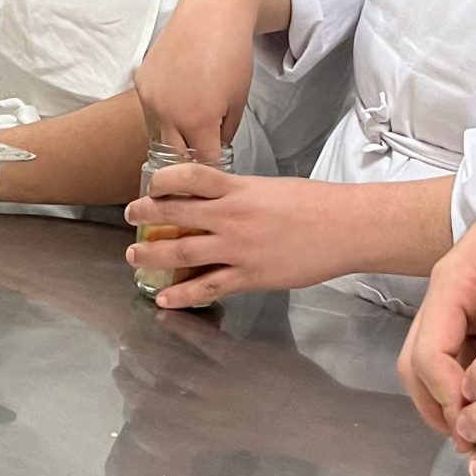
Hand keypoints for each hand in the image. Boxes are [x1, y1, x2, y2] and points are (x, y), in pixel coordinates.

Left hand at [124, 166, 352, 308]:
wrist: (345, 228)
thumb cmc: (314, 204)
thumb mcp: (270, 187)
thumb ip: (240, 193)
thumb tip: (216, 197)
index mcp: (239, 189)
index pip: (189, 177)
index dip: (162, 180)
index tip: (150, 185)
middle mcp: (233, 217)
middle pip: (176, 214)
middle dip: (146, 216)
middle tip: (130, 217)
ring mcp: (239, 249)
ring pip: (183, 251)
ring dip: (153, 255)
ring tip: (133, 256)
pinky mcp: (250, 276)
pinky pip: (207, 286)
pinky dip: (182, 294)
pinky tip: (164, 298)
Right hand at [134, 0, 282, 163]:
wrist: (211, 14)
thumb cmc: (231, 54)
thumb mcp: (238, 101)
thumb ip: (225, 132)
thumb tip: (213, 148)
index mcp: (196, 120)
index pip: (202, 162)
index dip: (212, 165)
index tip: (215, 166)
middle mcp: (167, 113)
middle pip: (174, 156)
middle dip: (189, 158)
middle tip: (201, 152)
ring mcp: (149, 98)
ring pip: (156, 137)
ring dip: (171, 139)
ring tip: (188, 130)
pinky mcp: (140, 83)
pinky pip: (149, 113)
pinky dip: (161, 117)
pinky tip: (177, 105)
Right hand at [398, 168, 475, 431]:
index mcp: (453, 284)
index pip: (429, 351)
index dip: (447, 395)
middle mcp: (451, 298)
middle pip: (419, 363)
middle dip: (439, 407)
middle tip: (475, 445)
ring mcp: (468, 305)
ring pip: (442, 364)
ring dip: (456, 401)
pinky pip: (472, 357)